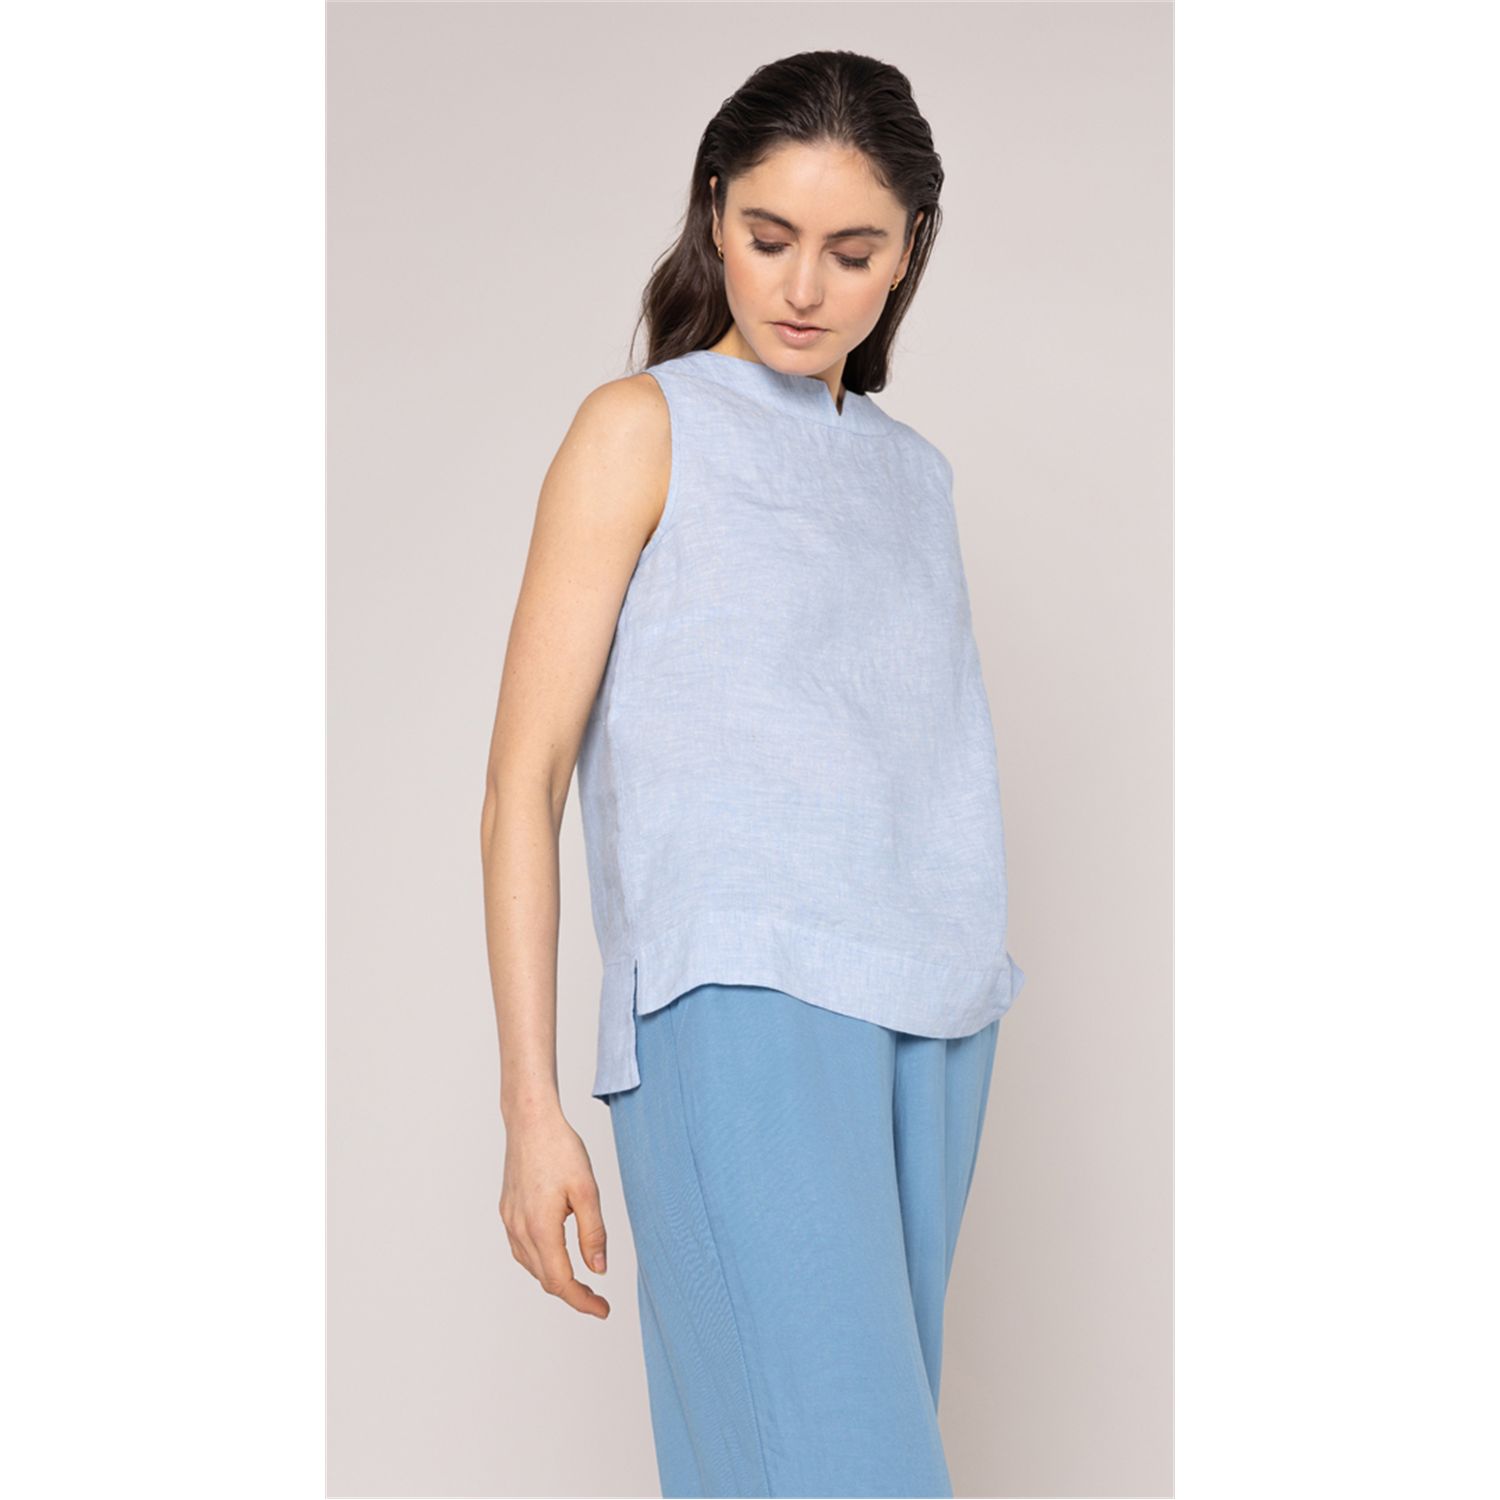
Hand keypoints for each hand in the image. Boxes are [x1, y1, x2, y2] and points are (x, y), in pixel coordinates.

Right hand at [499, 1104, 610, 1318]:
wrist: (531, 1121)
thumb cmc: (560, 1149)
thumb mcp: (587, 1191)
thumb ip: (593, 1234)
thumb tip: (598, 1270)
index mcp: (541, 1228)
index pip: (561, 1281)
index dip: (583, 1301)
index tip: (603, 1309)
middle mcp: (520, 1229)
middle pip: (545, 1279)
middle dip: (572, 1294)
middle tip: (598, 1300)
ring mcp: (510, 1221)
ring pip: (532, 1266)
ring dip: (555, 1279)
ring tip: (581, 1282)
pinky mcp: (507, 1211)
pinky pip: (522, 1250)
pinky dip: (541, 1262)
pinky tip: (555, 1256)